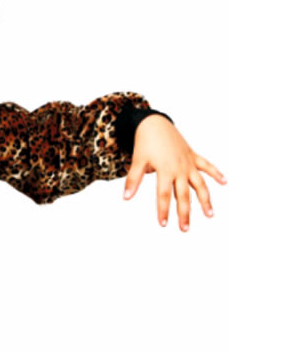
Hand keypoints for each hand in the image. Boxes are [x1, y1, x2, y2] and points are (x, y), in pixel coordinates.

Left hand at [123, 115, 226, 230]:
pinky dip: (216, 173)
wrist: (155, 123)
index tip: (163, 224)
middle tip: (185, 229)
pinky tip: (225, 182)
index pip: (164, 195)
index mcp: (165, 170)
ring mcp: (188, 163)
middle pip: (183, 195)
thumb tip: (126, 197)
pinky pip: (207, 166)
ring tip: (210, 214)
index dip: (163, 210)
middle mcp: (180, 168)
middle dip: (184, 213)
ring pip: (199, 184)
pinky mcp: (193, 156)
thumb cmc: (145, 143)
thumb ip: (133, 179)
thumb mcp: (137, 161)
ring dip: (205, 199)